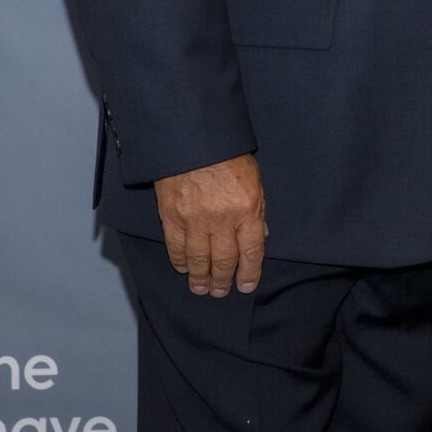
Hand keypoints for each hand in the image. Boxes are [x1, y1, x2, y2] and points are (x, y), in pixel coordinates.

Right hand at [153, 153, 266, 296]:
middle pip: (225, 261)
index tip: (246, 286)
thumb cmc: (227, 156)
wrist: (192, 139)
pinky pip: (176, 248)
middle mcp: (222, 219)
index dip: (249, 272)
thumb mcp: (254, 179)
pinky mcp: (172, 217)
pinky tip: (183, 268)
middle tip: (221, 292)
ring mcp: (195, 220)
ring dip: (201, 278)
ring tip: (202, 289)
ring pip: (199, 260)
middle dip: (223, 281)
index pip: (252, 250)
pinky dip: (179, 261)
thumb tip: (260, 236)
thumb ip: (257, 208)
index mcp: (247, 208)